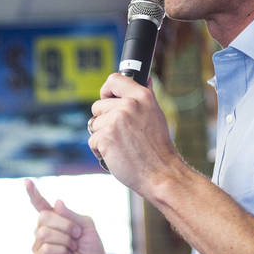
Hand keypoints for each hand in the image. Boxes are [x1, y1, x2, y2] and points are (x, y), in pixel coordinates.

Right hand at [25, 180, 106, 253]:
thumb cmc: (90, 247)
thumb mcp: (86, 225)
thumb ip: (71, 214)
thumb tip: (56, 202)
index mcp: (53, 221)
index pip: (40, 205)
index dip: (33, 194)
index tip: (27, 181)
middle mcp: (42, 233)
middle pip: (44, 218)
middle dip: (66, 226)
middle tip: (77, 236)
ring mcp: (38, 247)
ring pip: (45, 233)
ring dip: (65, 240)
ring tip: (72, 248)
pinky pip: (45, 248)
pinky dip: (61, 251)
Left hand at [89, 73, 178, 196]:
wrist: (161, 174)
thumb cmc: (158, 148)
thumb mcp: (156, 115)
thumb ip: (146, 97)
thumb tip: (146, 79)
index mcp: (142, 96)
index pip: (114, 79)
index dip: (106, 90)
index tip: (107, 99)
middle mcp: (128, 105)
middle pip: (97, 106)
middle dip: (104, 121)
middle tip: (122, 135)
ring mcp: (115, 121)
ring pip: (93, 125)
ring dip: (102, 137)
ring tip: (121, 146)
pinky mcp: (105, 137)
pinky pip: (92, 140)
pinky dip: (100, 150)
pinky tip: (115, 155)